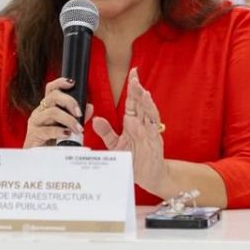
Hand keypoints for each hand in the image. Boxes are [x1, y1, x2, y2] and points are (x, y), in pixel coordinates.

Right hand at [23, 77, 87, 147]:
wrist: (40, 161)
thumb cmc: (53, 143)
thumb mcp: (69, 128)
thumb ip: (79, 118)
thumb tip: (90, 107)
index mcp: (47, 108)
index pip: (51, 89)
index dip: (60, 83)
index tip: (72, 83)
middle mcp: (40, 112)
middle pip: (53, 97)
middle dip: (69, 102)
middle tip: (79, 113)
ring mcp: (35, 122)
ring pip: (52, 112)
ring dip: (68, 119)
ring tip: (78, 129)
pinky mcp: (33, 135)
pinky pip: (48, 130)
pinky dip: (60, 131)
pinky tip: (67, 134)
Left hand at [92, 68, 170, 195]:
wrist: (149, 176)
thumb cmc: (135, 160)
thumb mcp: (115, 145)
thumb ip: (106, 132)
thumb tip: (95, 119)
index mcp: (132, 123)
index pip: (132, 102)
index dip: (132, 88)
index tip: (132, 74)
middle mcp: (142, 124)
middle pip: (140, 103)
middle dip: (137, 89)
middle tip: (134, 75)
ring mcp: (149, 131)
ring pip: (148, 111)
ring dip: (145, 100)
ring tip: (140, 89)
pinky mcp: (154, 140)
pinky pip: (153, 126)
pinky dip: (151, 116)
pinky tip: (149, 108)